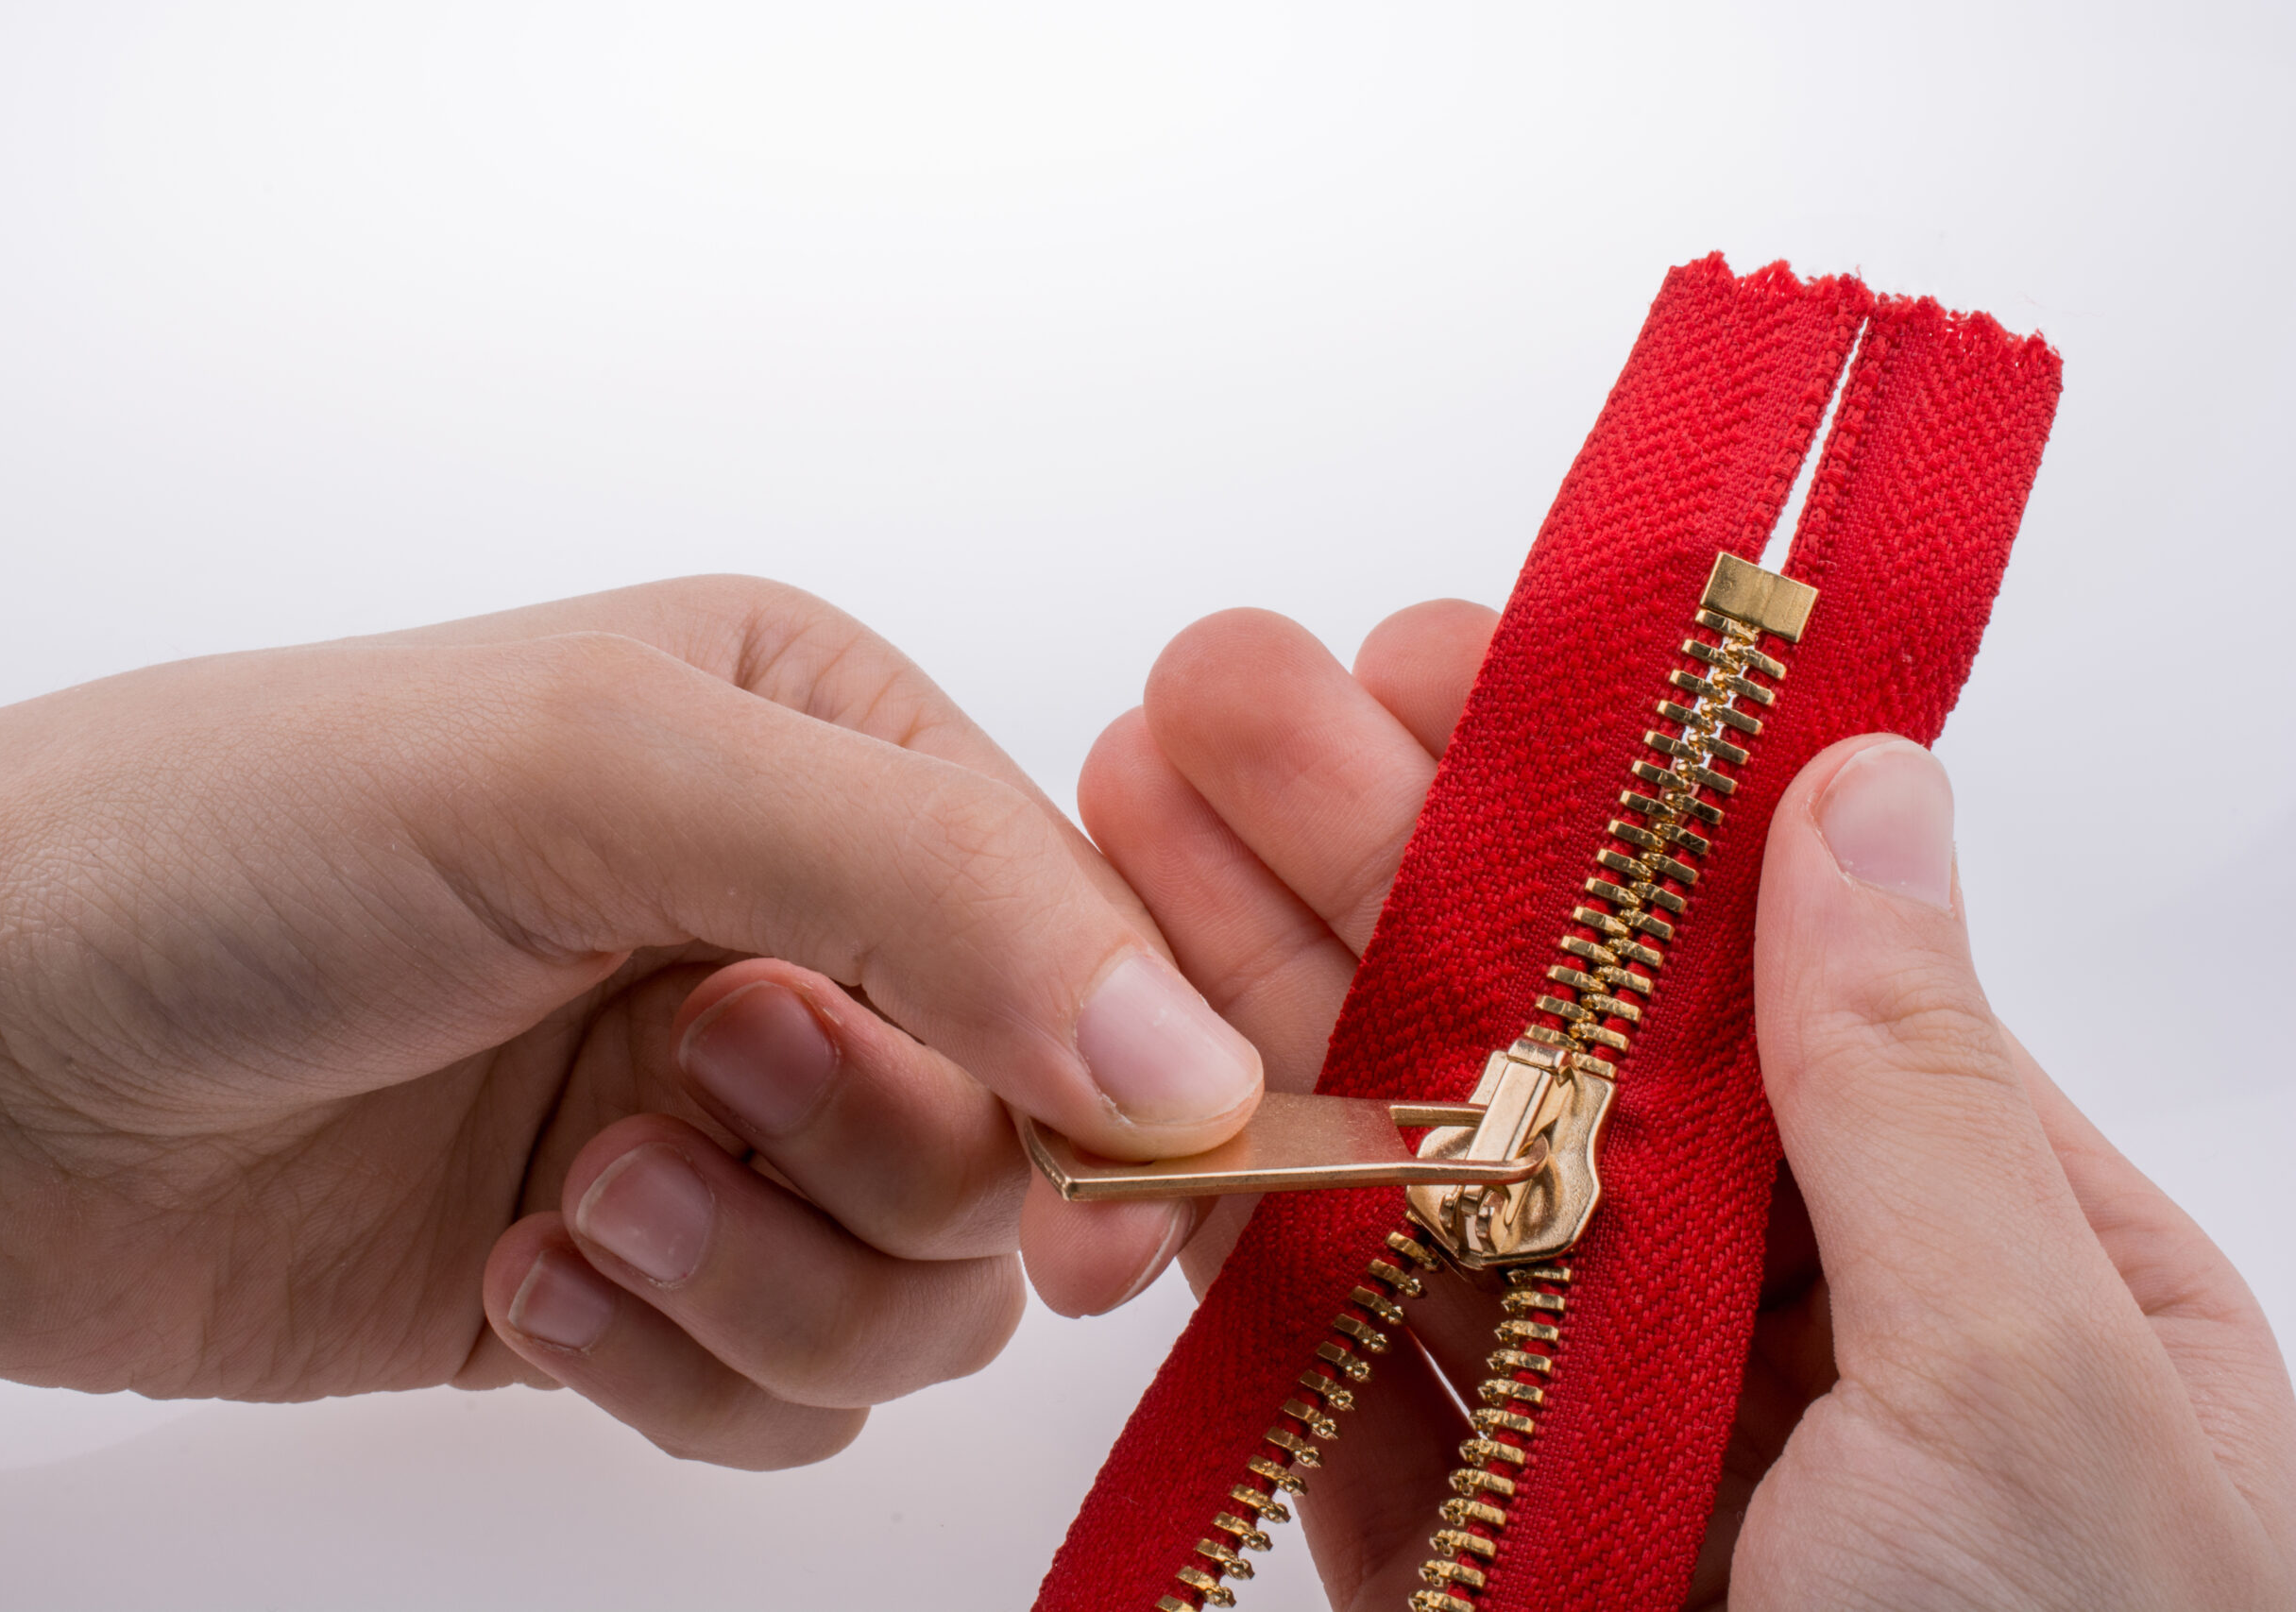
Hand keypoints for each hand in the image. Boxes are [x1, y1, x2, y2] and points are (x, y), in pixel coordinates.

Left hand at [0, 576, 1255, 1467]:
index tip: (1052, 1164)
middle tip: (681, 1088)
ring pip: (923, 1297)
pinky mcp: (650, 1274)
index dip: (1104, 1074)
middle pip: (1022, 1147)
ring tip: (578, 1206)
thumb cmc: (236, 840)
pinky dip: (680, 1371)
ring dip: (762, 1281)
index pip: (1090, 945)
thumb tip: (1190, 1063)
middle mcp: (807, 933)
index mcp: (838, 754)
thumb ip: (922, 892)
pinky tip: (523, 1277)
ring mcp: (728, 1117)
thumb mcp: (596, 778)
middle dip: (866, 1164)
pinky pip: (793, 1397)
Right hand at [1078, 600, 2295, 1607]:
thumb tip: (1864, 787)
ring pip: (1406, 1164)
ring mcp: (1599, 1411)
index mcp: (1960, 1224)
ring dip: (1259, 990)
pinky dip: (1223, 1226)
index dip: (1583, 785)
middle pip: (1534, 1025)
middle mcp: (1767, 1292)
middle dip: (1364, 846)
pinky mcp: (1467, 1536)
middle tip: (1208, 694)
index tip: (1442, 656)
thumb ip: (1912, 1091)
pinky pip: (1334, 1356)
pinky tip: (1129, 1081)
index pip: (1739, 938)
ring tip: (1116, 818)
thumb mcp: (2039, 1390)